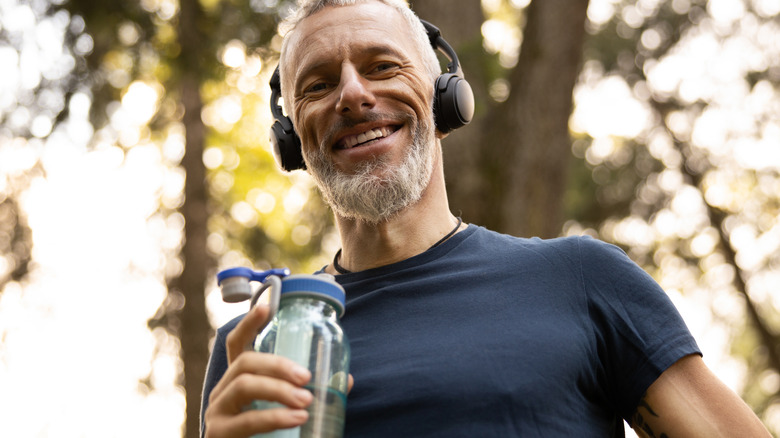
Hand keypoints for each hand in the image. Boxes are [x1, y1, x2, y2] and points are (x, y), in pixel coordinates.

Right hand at [203, 304, 313, 437]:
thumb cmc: (266, 436)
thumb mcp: (286, 411)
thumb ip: (309, 395)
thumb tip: (346, 382)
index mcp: (238, 381)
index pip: (237, 345)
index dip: (249, 324)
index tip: (267, 306)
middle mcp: (222, 392)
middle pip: (245, 362)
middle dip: (277, 364)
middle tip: (306, 377)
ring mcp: (217, 413)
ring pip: (244, 386)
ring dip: (278, 389)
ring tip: (306, 401)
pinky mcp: (219, 435)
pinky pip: (246, 420)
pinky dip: (275, 417)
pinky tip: (297, 418)